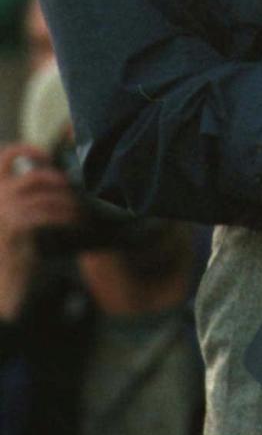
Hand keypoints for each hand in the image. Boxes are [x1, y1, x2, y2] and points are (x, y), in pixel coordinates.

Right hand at [0, 143, 79, 318]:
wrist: (6, 286)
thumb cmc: (16, 251)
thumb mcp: (18, 218)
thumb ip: (28, 198)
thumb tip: (58, 178)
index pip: (5, 157)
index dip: (27, 149)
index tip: (48, 155)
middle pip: (33, 176)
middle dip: (59, 181)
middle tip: (73, 192)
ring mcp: (3, 214)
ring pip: (44, 197)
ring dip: (68, 202)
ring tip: (80, 212)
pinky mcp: (15, 230)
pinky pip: (47, 214)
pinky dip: (66, 216)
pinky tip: (75, 223)